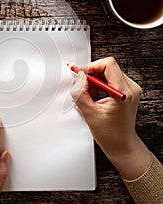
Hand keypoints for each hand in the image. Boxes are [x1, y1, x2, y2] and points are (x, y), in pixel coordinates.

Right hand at [71, 57, 150, 179]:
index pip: (108, 65)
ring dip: (94, 80)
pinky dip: (98, 84)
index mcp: (123, 92)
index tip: (80, 73)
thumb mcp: (90, 112)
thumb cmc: (110, 134)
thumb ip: (81, 92)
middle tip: (80, 83)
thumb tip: (79, 77)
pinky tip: (92, 95)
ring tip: (86, 93)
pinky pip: (110, 80)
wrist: (121, 145)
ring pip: (107, 73)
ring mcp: (130, 89)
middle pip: (107, 67)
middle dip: (91, 74)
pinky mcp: (126, 92)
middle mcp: (130, 88)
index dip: (91, 66)